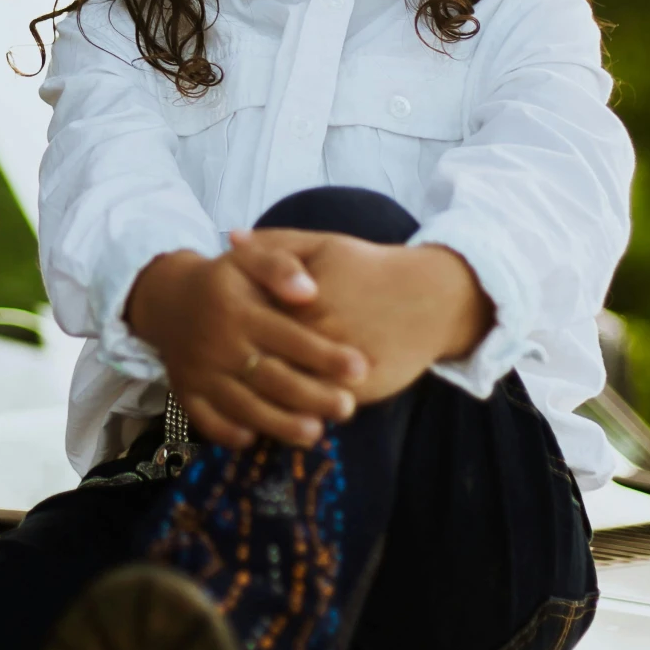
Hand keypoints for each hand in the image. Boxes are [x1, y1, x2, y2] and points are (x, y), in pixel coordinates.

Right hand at [126, 246, 368, 449]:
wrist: (167, 299)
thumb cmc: (224, 280)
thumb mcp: (248, 259)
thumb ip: (279, 267)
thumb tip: (310, 291)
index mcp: (238, 311)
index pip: (288, 337)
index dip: (325, 355)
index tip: (361, 368)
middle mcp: (218, 345)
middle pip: (270, 377)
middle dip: (311, 396)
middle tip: (347, 408)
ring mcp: (200, 373)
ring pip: (242, 405)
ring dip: (278, 423)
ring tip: (315, 433)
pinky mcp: (187, 394)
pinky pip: (206, 420)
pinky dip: (228, 433)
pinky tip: (256, 438)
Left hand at [241, 230, 492, 404]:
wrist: (431, 297)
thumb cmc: (372, 269)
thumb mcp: (325, 246)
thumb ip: (276, 245)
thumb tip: (230, 239)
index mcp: (302, 297)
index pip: (250, 320)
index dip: (231, 330)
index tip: (218, 334)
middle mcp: (319, 331)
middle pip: (265, 357)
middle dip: (243, 367)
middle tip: (227, 371)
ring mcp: (339, 363)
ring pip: (290, 388)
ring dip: (268, 396)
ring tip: (251, 398)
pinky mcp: (361, 389)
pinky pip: (320, 405)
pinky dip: (301, 410)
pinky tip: (285, 410)